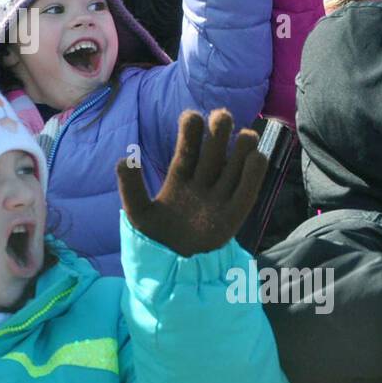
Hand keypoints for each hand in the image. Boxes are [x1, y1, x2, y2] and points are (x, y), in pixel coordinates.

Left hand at [118, 109, 266, 255]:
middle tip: (221, 116)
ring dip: (243, 145)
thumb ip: (130, 186)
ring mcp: (220, 195)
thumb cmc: (155, 236)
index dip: (191, 130)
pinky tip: (255, 158)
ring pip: (236, 162)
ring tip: (245, 136)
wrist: (172, 265)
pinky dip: (255, 172)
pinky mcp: (235, 213)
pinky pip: (248, 188)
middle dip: (219, 129)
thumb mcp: (137, 212)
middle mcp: (203, 180)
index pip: (188, 148)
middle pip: (214, 148)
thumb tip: (126, 159)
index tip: (191, 116)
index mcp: (179, 176)